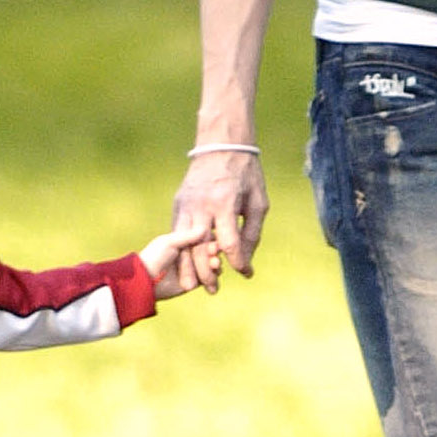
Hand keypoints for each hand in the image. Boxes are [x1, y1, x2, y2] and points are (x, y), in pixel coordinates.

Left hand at [139, 225, 215, 300]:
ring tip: (215, 264)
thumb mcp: (169, 242)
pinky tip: (216, 272)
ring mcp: (192, 268)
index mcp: (183, 241)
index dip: (210, 240)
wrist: (146, 280)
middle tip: (215, 253)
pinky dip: (214, 276)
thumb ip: (187, 236)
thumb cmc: (154, 257)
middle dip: (214, 252)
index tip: (214, 242)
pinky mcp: (193, 282)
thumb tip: (205, 228)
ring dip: (215, 264)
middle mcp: (189, 254)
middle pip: (209, 251)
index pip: (202, 238)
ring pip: (210, 265)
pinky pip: (208, 279)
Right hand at [172, 149, 268, 293]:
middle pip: (199, 247)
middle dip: (206, 272)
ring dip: (188, 266)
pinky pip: (178, 232)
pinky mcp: (178, 204)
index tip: (245, 273)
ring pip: (182, 243)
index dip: (237, 261)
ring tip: (194, 286)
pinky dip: (182, 250)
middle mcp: (201, 205)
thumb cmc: (246, 175)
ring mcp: (185, 204)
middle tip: (213, 290)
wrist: (220, 146)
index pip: (229, 242)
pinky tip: (187, 264)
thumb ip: (251, 233)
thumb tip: (245, 263)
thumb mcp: (258, 202)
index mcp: (224, 203)